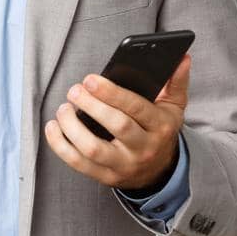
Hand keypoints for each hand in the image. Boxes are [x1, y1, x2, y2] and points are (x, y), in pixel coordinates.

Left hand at [44, 53, 190, 191]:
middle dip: (92, 106)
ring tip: (63, 108)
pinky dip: (60, 146)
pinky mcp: (106, 177)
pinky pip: (79, 164)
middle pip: (117, 127)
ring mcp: (124, 165)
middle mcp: (143, 148)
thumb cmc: (160, 130)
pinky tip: (53, 127)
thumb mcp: (174, 107)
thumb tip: (182, 58)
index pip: (136, 108)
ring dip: (72, 128)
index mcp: (160, 126)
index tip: (89, 79)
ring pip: (94, 150)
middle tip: (74, 90)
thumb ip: (177, 82)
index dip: (111, 93)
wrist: (160, 171)